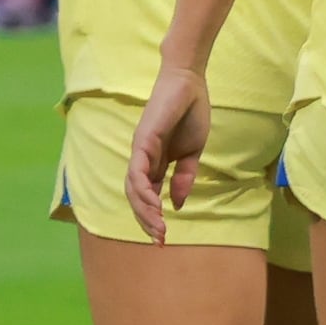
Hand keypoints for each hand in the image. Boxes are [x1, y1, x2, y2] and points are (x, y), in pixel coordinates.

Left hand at [124, 64, 213, 245]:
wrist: (189, 84)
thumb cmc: (190, 113)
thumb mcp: (192, 153)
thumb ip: (184, 177)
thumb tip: (177, 204)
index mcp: (155, 164)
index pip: (148, 196)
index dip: (153, 218)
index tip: (165, 238)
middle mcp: (142, 160)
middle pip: (137, 198)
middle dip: (147, 221)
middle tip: (160, 241)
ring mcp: (140, 151)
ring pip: (133, 189)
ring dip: (144, 211)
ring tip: (158, 227)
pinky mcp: (143, 141)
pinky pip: (138, 171)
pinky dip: (143, 190)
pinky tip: (155, 205)